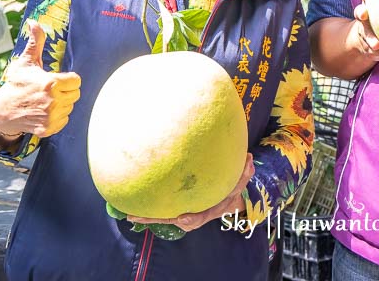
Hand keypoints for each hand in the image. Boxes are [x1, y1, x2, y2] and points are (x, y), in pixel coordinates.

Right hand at [0, 20, 81, 138]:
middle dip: (66, 90)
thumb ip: (35, 41)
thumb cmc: (16, 83)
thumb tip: (34, 21)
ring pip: (70, 107)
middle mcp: (53, 101)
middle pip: (76, 94)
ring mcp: (51, 117)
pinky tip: (46, 110)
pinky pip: (64, 120)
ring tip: (47, 99)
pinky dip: (58, 116)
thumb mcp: (25, 61)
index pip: (76, 80)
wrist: (2, 110)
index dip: (69, 78)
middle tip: (53, 89)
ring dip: (63, 103)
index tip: (59, 78)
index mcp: (50, 83)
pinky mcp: (48, 128)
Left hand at [128, 154, 255, 230]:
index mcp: (205, 211)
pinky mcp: (173, 205)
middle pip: (170, 219)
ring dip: (146, 216)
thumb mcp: (238, 184)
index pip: (197, 217)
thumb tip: (249, 158)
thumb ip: (244, 173)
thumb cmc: (228, 191)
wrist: (222, 199)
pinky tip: (133, 201)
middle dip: (154, 220)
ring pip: (162, 216)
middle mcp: (190, 215)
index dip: (191, 219)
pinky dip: (148, 205)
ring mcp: (180, 212)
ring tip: (129, 214)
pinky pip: (160, 205)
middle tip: (136, 218)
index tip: (184, 219)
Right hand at [347, 0, 378, 64]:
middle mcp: (366, 16)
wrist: (371, 39)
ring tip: (376, 45)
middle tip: (364, 13)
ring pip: (366, 35)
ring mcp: (366, 32)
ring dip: (371, 39)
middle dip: (361, 12)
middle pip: (360, 12)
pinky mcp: (370, 47)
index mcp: (370, 3)